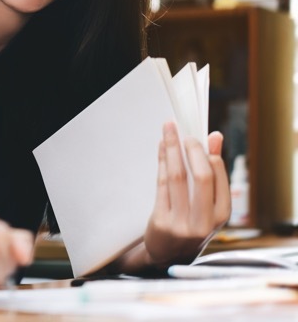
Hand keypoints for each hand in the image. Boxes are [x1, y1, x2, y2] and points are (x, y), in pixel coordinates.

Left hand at [143, 121, 230, 265]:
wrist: (168, 255)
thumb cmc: (191, 223)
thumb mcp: (208, 204)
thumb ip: (213, 171)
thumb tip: (215, 136)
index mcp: (221, 216)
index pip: (218, 178)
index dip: (209, 154)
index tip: (199, 136)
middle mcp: (204, 222)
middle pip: (201, 177)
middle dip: (192, 150)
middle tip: (184, 131)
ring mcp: (182, 224)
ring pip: (177, 178)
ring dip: (172, 149)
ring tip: (168, 129)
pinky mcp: (161, 222)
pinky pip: (161, 185)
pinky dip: (161, 162)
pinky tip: (161, 147)